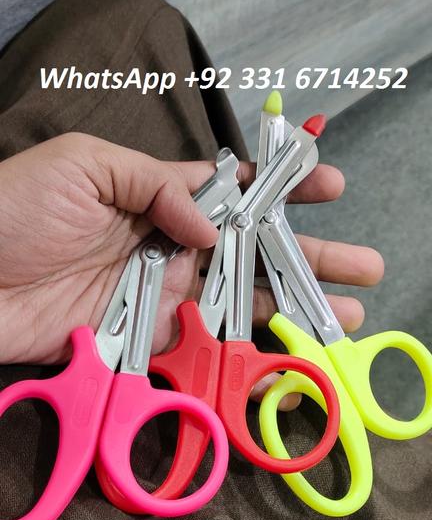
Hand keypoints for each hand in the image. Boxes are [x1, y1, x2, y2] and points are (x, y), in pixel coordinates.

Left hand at [0, 133, 383, 405]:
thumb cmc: (13, 208)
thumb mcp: (85, 166)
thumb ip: (155, 184)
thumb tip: (209, 223)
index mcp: (155, 196)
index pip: (233, 192)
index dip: (283, 189)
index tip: (329, 186)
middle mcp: (165, 246)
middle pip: (252, 252)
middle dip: (310, 256)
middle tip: (365, 265)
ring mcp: (158, 296)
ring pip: (238, 302)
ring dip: (294, 307)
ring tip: (348, 314)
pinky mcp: (141, 341)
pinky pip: (201, 347)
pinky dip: (247, 353)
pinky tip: (289, 353)